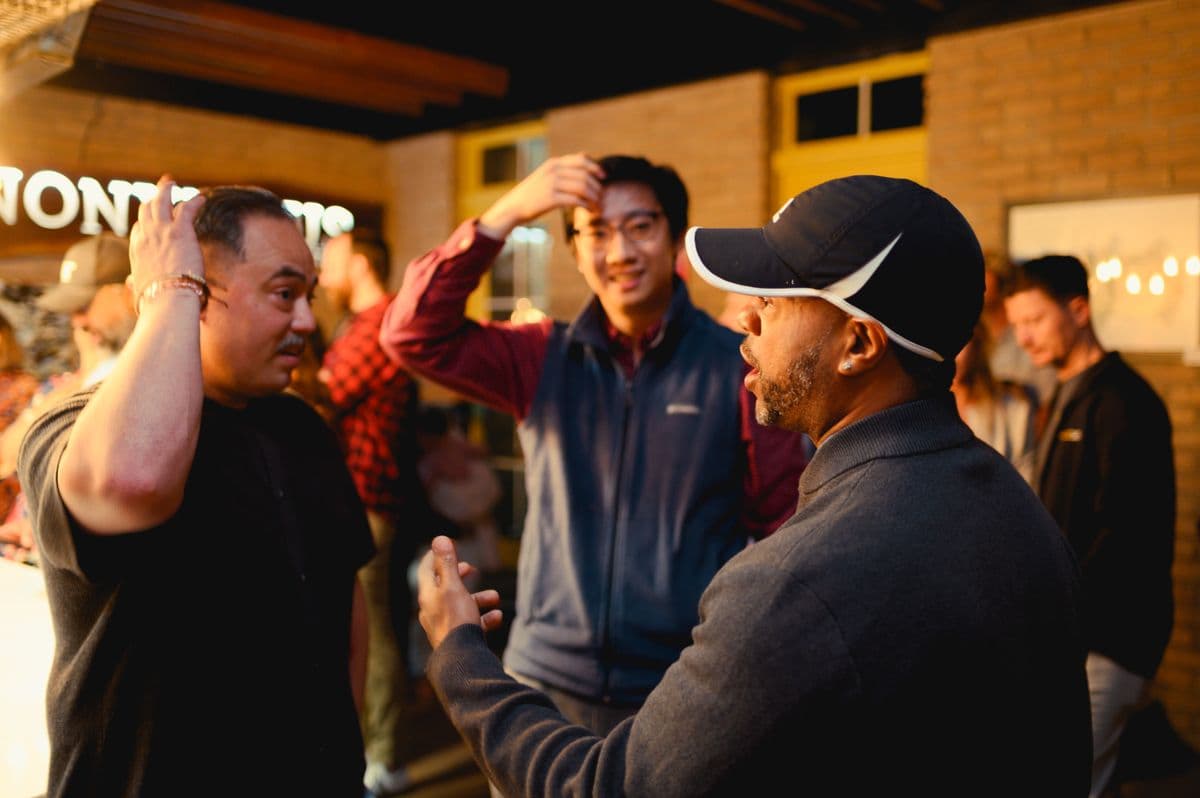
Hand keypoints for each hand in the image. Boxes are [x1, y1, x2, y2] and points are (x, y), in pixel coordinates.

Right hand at [128, 174, 207, 303]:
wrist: (167, 300)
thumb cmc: (155, 301)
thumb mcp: (140, 290)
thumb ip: (136, 283)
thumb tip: (130, 284)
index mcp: (137, 252)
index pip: (139, 229)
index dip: (147, 221)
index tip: (154, 218)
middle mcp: (146, 237)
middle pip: (146, 210)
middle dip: (153, 198)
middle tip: (161, 190)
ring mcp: (162, 231)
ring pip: (161, 202)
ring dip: (167, 190)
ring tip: (172, 183)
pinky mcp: (180, 231)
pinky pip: (186, 209)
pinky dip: (193, 202)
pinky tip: (201, 198)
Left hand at [418, 535, 502, 649]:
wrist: (461, 659)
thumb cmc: (456, 621)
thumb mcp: (453, 586)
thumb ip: (448, 564)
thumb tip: (440, 539)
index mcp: (428, 595)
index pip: (426, 569)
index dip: (437, 555)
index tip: (450, 547)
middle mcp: (433, 609)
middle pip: (444, 586)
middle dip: (461, 576)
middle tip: (471, 568)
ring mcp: (445, 624)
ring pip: (462, 604)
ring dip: (480, 598)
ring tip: (495, 597)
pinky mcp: (457, 638)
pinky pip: (472, 623)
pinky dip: (485, 617)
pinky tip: (497, 616)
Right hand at [477, 153, 603, 239]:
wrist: (513, 207)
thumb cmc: (532, 194)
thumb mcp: (545, 175)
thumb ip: (562, 170)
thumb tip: (584, 162)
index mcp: (553, 163)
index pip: (581, 160)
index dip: (596, 167)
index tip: (604, 177)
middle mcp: (553, 171)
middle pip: (584, 175)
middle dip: (596, 186)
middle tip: (601, 196)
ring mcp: (551, 184)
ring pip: (582, 187)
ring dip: (593, 197)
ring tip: (597, 205)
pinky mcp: (550, 198)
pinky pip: (575, 200)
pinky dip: (585, 205)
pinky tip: (589, 209)